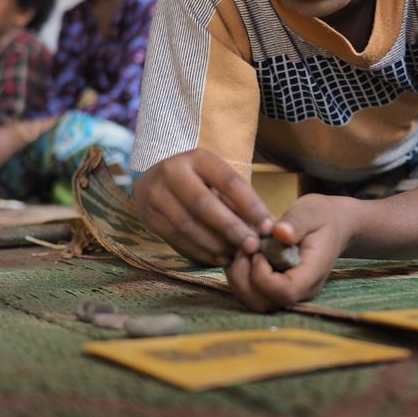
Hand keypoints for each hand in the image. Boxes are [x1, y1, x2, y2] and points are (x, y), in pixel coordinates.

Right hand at [133, 149, 275, 266]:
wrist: (151, 180)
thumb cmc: (196, 180)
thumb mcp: (215, 177)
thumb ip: (238, 199)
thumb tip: (268, 226)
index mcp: (198, 158)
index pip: (229, 182)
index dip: (250, 206)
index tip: (268, 226)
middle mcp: (173, 172)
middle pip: (205, 205)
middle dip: (232, 228)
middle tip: (252, 246)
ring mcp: (157, 194)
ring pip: (189, 226)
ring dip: (216, 245)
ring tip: (235, 255)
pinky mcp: (149, 216)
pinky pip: (177, 239)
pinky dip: (200, 252)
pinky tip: (217, 258)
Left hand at [224, 194, 349, 311]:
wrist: (332, 225)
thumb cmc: (321, 217)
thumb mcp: (310, 212)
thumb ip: (296, 223)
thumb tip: (279, 232)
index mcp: (312, 273)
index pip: (285, 292)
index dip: (263, 275)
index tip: (258, 251)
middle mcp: (301, 290)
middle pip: (266, 304)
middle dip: (245, 279)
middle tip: (243, 250)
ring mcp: (289, 293)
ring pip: (255, 303)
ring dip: (240, 279)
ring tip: (242, 252)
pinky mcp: (277, 289)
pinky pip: (253, 294)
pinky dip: (241, 277)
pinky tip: (244, 255)